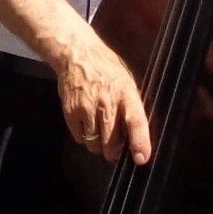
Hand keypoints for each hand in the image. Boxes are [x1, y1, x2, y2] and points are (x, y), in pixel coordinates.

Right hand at [46, 34, 152, 165]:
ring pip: (95, 144)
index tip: (141, 158)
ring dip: (98, 145)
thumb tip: (136, 131)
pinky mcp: (71, 112)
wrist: (76, 54)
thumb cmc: (106, 67)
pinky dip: (84, 138)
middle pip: (112, 142)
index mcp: (126, 92)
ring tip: (99, 134)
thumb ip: (131, 104)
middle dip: (114, 152)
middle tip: (115, 149)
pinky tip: (87, 125)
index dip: (140, 142)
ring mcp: (87, 108)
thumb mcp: (126, 80)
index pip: (136, 122)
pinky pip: (80, 138)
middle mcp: (107, 102)